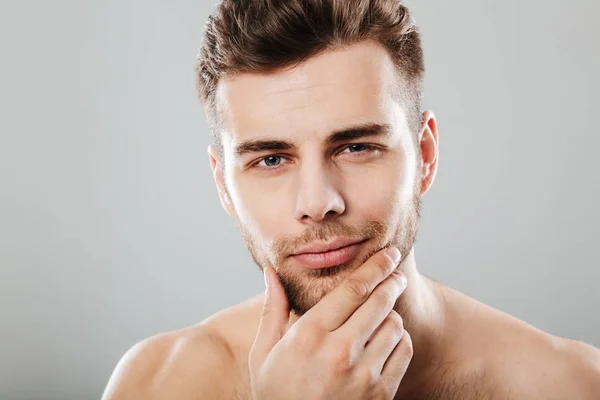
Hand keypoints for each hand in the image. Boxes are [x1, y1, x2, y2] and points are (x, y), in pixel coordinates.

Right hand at [249, 247, 411, 399]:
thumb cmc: (276, 393)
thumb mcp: (264, 352)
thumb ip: (272, 309)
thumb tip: (270, 272)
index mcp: (309, 335)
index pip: (352, 289)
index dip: (375, 266)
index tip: (387, 254)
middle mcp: (338, 353)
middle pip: (379, 301)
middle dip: (391, 281)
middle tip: (396, 273)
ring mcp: (362, 376)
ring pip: (394, 325)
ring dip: (391, 313)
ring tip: (382, 313)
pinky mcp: (379, 394)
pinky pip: (403, 352)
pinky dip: (400, 340)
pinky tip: (387, 339)